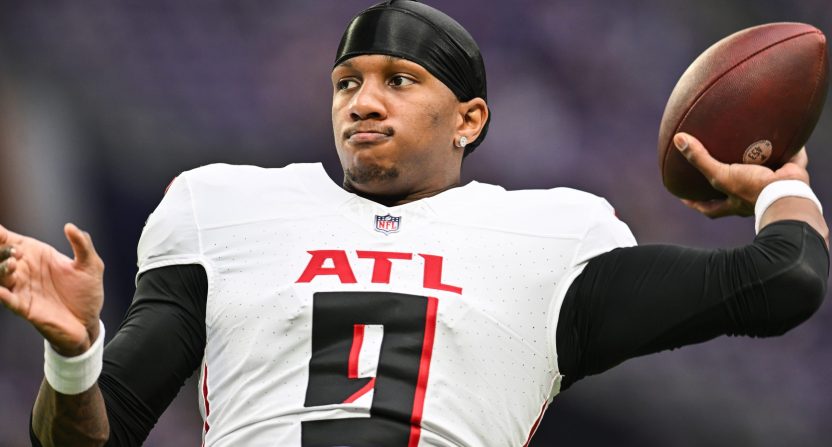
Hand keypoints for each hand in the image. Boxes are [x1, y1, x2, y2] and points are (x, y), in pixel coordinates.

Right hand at [0, 223, 103, 356]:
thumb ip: (82, 244)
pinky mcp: (25, 307)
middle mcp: (25, 270)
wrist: (88, 320)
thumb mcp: (91, 264)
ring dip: (2, 270)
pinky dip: (3, 295)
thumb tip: (70, 226)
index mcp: (37, 255)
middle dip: (2, 251)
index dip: (1, 234)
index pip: (11, 241)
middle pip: (1, 257)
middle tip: (15, 252)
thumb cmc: (86, 291)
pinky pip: (9, 300)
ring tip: (12, 264)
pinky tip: (1, 291)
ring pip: (1, 277)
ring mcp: (22, 288)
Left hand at [674, 132, 809, 217]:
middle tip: (716, 170)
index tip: (685, 197)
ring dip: (758, 164)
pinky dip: (785, 149)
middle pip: (734, 193)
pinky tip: (782, 133)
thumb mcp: (721, 175)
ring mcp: (771, 187)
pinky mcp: (789, 175)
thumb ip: (700, 159)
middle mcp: (751, 198)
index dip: (697, 203)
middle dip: (727, 183)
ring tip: (749, 147)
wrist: (788, 190)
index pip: (710, 208)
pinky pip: (787, 160)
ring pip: (762, 176)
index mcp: (734, 203)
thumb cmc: (752, 189)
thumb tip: (679, 139)